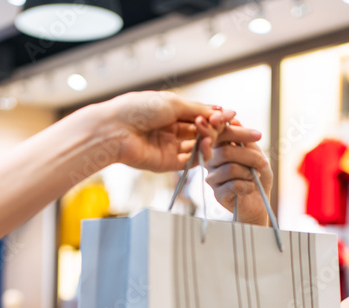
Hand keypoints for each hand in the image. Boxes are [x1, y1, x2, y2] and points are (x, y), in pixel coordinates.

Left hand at [92, 91, 225, 172]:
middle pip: (202, 132)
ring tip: (212, 134)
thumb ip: (198, 109)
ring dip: (209, 140)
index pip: (200, 115)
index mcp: (171, 111)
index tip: (233, 116)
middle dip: (219, 130)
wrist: (115, 130)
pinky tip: (205, 146)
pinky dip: (201, 154)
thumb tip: (221, 110)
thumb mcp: (172, 103)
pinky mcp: (168, 164)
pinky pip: (190, 161)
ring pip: (198, 146)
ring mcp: (170, 147)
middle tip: (231, 126)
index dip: (216, 117)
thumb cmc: (138, 109)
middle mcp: (171, 129)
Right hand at [200, 114, 271, 226]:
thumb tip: (235, 120)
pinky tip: (250, 188)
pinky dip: (248, 186)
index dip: (229, 129)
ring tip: (255, 178)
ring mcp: (212, 179)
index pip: (218, 135)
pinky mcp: (218, 195)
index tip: (249, 128)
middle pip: (225, 152)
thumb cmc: (258, 177)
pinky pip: (233, 185)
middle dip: (249, 156)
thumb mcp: (257, 154)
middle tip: (263, 162)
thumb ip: (247, 140)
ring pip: (230, 169)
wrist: (260, 203)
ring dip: (249, 173)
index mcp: (218, 149)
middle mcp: (211, 162)